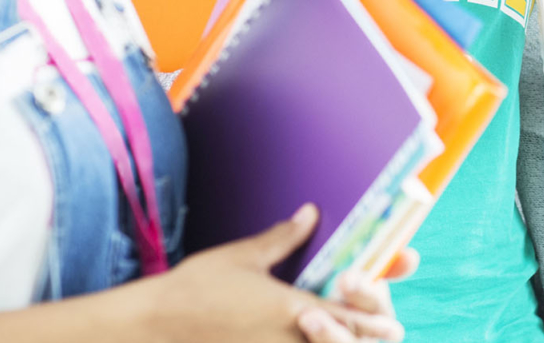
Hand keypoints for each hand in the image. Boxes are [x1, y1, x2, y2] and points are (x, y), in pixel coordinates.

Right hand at [136, 204, 408, 342]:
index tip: (391, 322)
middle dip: (360, 338)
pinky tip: (304, 338)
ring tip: (348, 338)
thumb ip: (283, 238)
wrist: (151, 326)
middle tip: (382, 332)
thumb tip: (310, 213)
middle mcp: (287, 338)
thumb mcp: (242, 257)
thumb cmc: (195, 287)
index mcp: (290, 308)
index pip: (347, 317)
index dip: (373, 320)